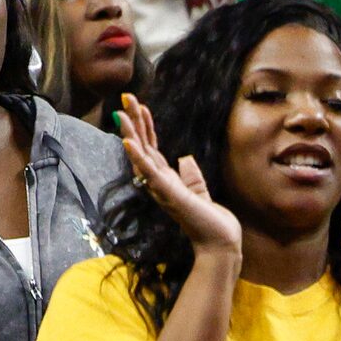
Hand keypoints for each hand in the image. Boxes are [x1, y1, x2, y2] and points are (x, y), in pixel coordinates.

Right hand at [118, 91, 240, 255]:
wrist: (219, 243)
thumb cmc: (210, 222)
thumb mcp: (200, 192)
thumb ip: (190, 176)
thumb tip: (184, 158)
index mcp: (165, 180)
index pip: (151, 147)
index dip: (145, 126)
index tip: (138, 106)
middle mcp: (158, 182)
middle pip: (142, 145)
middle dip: (134, 121)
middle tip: (125, 97)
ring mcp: (161, 188)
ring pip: (141, 155)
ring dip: (130, 133)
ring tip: (121, 113)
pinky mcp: (168, 193)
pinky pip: (149, 172)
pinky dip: (138, 157)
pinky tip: (129, 142)